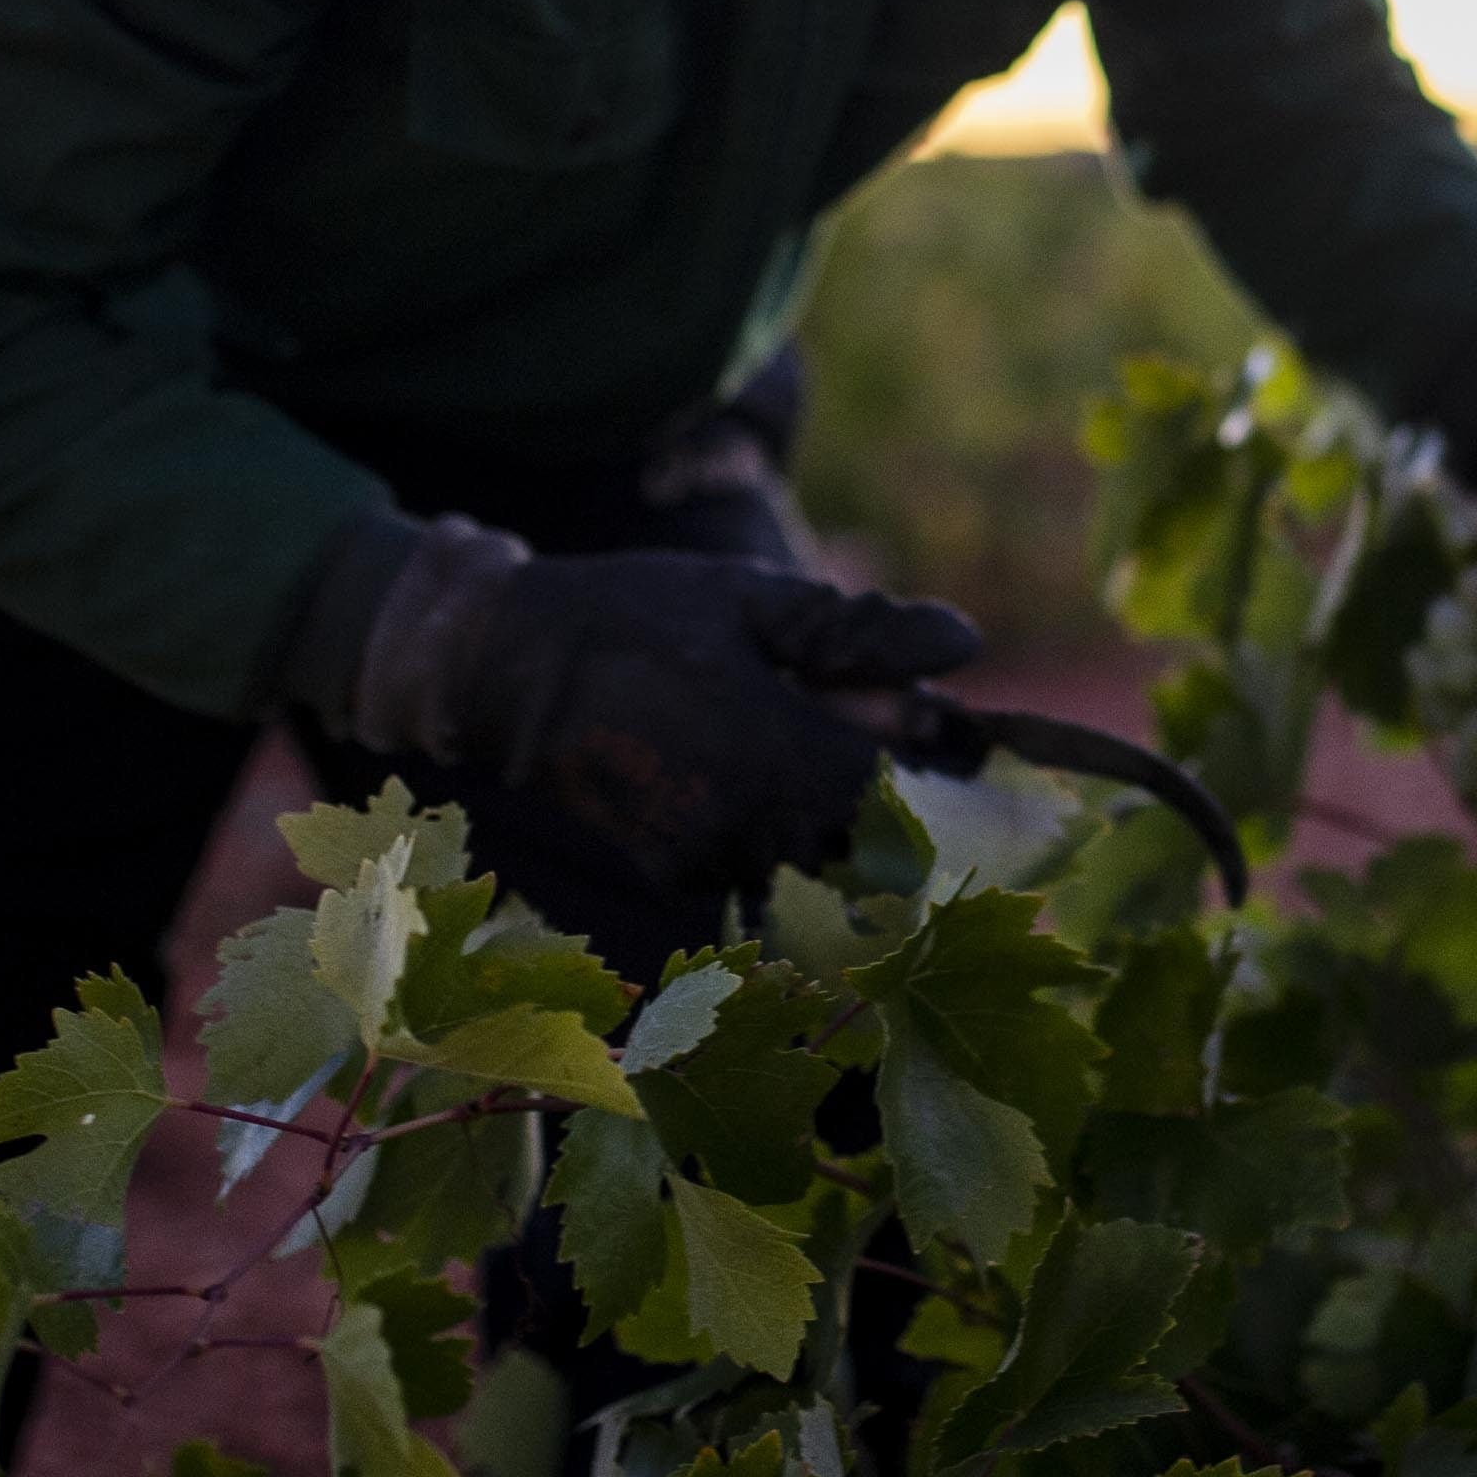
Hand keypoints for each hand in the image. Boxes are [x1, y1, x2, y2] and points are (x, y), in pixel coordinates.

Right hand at [360, 531, 979, 890]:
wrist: (508, 671)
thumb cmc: (640, 615)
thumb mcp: (754, 598)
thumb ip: (862, 632)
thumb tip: (967, 645)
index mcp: (777, 751)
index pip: (906, 796)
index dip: (934, 765)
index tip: (933, 726)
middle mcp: (750, 826)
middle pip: (872, 836)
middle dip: (887, 790)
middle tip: (858, 719)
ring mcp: (711, 861)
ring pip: (818, 854)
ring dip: (829, 807)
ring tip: (781, 729)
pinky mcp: (679, 877)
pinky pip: (763, 862)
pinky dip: (773, 823)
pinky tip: (736, 763)